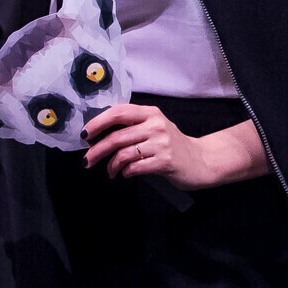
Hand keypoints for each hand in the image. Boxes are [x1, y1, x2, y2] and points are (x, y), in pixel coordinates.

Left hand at [82, 103, 267, 188]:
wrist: (202, 160)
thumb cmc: (172, 145)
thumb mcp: (155, 127)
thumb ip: (132, 127)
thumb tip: (99, 135)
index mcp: (151, 113)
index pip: (118, 112)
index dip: (98, 123)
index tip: (85, 135)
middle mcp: (156, 125)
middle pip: (116, 136)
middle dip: (97, 150)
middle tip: (87, 160)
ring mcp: (162, 143)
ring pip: (123, 154)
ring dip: (111, 166)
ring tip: (111, 172)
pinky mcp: (165, 161)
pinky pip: (135, 168)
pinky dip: (125, 172)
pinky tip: (126, 174)